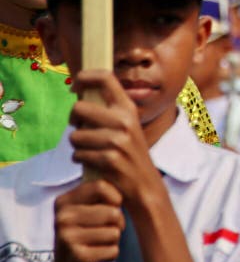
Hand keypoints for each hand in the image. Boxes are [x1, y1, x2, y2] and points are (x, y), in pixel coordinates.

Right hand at [49, 180, 124, 261]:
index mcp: (63, 201)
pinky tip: (97, 256)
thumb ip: (100, 189)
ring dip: (113, 240)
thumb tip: (121, 160)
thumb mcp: (88, 209)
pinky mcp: (77, 258)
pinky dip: (110, 254)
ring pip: (115, 231)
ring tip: (97, 243)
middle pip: (112, 211)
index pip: (102, 186)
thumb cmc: (88, 233)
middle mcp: (61, 217)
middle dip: (117, 223)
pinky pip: (113, 250)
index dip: (116, 198)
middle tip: (103, 231)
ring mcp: (67, 238)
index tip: (113, 206)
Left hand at [67, 70, 166, 206]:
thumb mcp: (127, 126)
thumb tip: (79, 95)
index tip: (76, 85)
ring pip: (75, 135)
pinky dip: (80, 159)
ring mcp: (118, 140)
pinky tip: (92, 162)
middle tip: (80, 128)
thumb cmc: (129, 153)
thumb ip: (108, 110)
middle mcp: (125, 120)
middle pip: (79, 108)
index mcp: (128, 108)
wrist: (145, 184)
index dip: (85, 76)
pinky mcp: (109, 159)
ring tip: (90, 150)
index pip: (105, 78)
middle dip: (73, 120)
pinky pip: (78, 154)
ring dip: (77, 145)